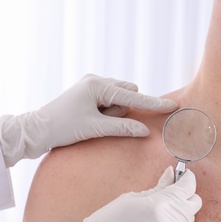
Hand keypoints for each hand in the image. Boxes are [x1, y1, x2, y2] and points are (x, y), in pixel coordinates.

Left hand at [0, 74, 177, 166]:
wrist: (37, 130)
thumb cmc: (62, 127)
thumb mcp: (95, 128)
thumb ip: (122, 127)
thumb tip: (145, 130)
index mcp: (97, 85)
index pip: (133, 97)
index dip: (153, 103)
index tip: (172, 106)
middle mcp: (96, 81)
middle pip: (127, 95)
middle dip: (123, 110)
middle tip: (103, 121)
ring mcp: (92, 86)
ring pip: (119, 99)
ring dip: (114, 113)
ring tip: (94, 121)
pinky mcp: (90, 94)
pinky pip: (110, 102)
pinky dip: (108, 112)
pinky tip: (92, 119)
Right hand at [51, 166, 201, 221]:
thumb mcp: (130, 199)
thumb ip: (157, 188)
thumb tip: (171, 174)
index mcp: (158, 206)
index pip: (187, 188)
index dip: (187, 179)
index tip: (184, 175)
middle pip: (193, 205)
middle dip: (186, 195)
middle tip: (174, 189)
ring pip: (187, 220)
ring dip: (179, 210)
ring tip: (162, 207)